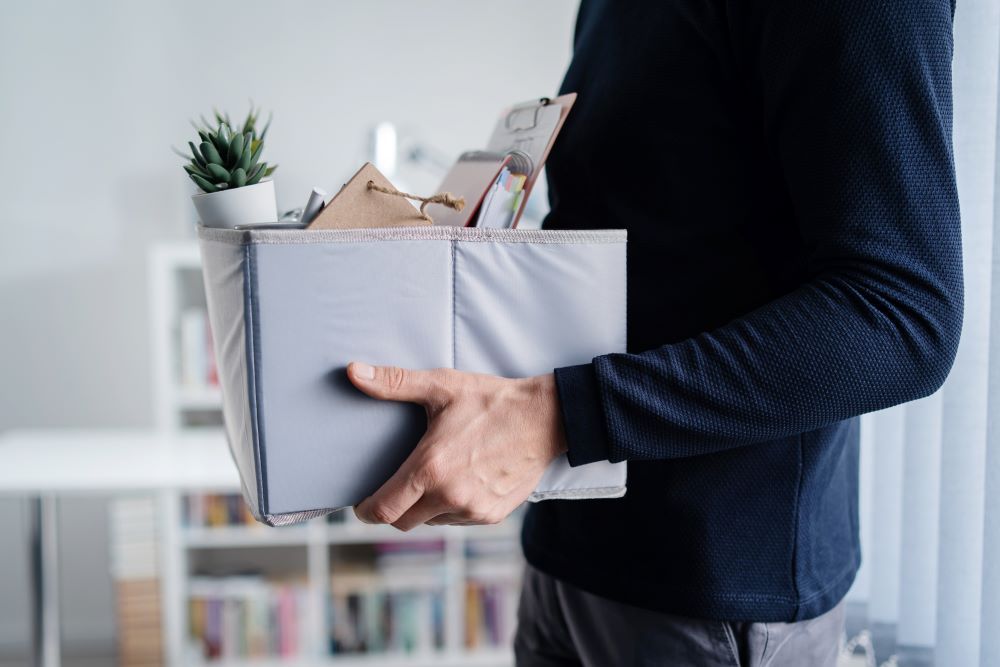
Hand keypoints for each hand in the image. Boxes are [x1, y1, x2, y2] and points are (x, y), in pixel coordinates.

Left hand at [346, 362, 567, 530]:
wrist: (545, 418)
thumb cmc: (491, 400)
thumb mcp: (441, 386)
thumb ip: (393, 382)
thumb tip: (354, 372)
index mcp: (430, 467)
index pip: (384, 509)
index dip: (366, 511)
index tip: (362, 504)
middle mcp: (450, 495)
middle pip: (403, 521)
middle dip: (393, 509)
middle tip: (395, 488)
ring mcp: (472, 509)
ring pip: (432, 521)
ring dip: (425, 507)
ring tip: (433, 477)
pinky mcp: (492, 514)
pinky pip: (459, 520)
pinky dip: (452, 507)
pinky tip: (460, 481)